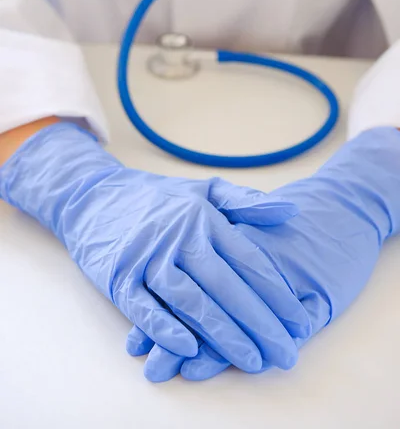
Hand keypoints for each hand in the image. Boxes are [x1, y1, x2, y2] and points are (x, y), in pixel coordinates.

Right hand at [0, 122, 309, 373]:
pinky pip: (145, 309)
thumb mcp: (204, 190)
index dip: (278, 295)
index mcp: (205, 219)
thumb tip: (290, 212)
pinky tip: (190, 350)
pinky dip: (166, 330)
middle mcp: (180, 239)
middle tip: (286, 354)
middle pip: (226, 286)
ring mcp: (148, 259)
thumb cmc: (160, 200)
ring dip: (223, 335)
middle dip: (260, 324)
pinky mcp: (120, 278)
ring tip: (252, 361)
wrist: (95, 197)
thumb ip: (246, 202)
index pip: (250, 261)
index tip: (301, 323)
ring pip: (192, 302)